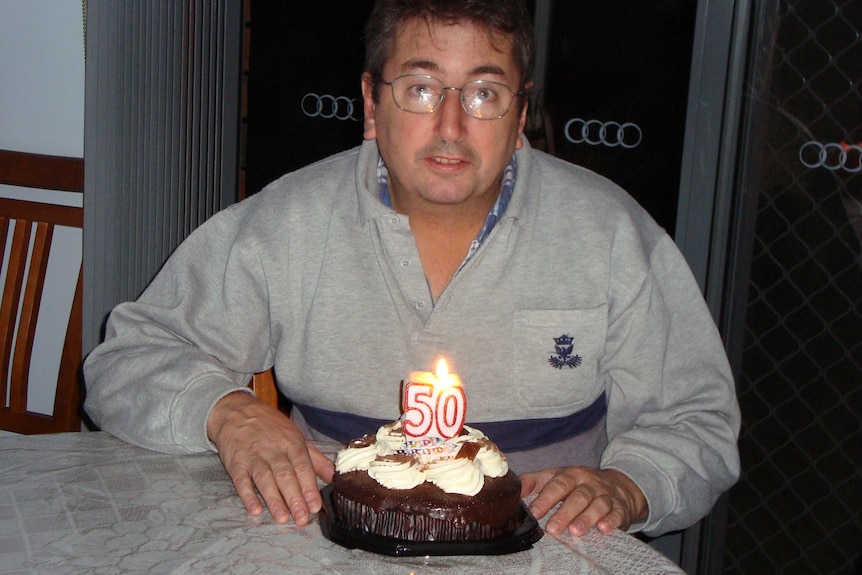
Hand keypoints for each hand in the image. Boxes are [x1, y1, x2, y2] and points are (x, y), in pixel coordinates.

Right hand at [206, 391, 334, 524]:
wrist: (236, 411)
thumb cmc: (270, 427)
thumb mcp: (296, 437)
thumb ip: (316, 459)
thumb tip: (335, 477)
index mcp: (292, 443)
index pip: (302, 466)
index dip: (308, 486)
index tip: (315, 505)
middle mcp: (273, 450)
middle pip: (285, 475)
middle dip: (294, 498)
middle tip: (301, 518)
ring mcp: (253, 456)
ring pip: (265, 479)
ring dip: (273, 499)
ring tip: (281, 518)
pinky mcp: (235, 463)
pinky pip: (241, 480)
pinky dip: (247, 495)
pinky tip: (254, 509)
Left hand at [520, 466, 647, 536]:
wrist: (618, 485)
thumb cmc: (579, 484)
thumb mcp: (557, 477)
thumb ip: (535, 482)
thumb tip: (514, 487)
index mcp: (570, 475)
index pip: (556, 485)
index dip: (545, 498)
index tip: (534, 512)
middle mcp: (588, 483)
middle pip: (576, 496)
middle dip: (564, 512)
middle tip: (552, 528)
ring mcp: (605, 495)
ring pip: (596, 505)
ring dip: (586, 518)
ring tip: (575, 531)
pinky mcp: (620, 507)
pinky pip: (616, 513)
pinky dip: (611, 520)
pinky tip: (604, 528)